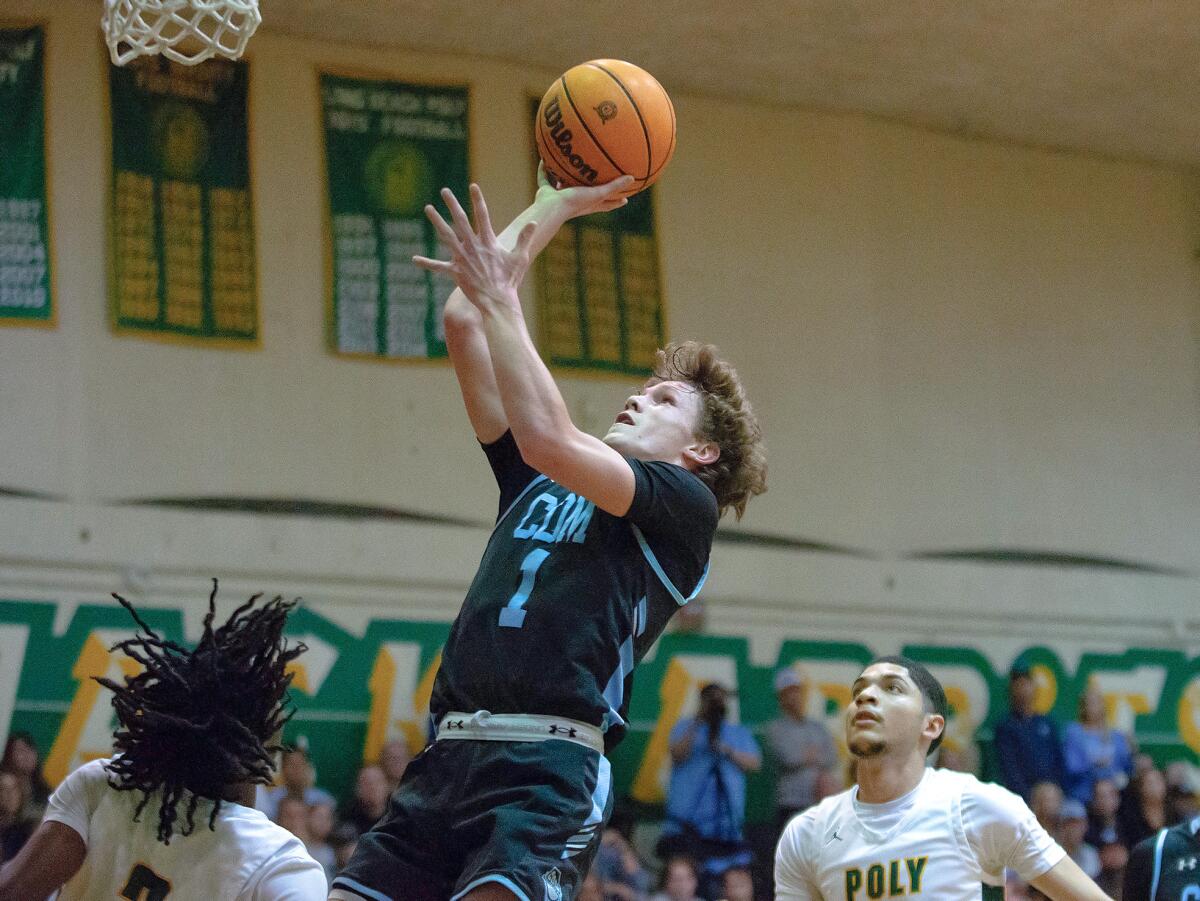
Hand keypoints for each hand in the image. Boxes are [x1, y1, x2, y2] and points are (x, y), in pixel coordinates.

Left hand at [413, 184, 531, 310]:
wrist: (497, 300)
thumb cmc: (509, 280)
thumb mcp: (520, 258)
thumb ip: (524, 239)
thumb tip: (534, 222)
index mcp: (488, 241)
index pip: (483, 215)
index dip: (478, 199)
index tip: (473, 186)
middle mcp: (472, 246)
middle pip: (460, 220)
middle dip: (452, 204)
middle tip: (445, 190)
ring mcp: (462, 258)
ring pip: (446, 236)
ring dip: (436, 221)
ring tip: (428, 208)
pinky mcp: (455, 272)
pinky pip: (438, 267)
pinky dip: (427, 263)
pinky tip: (414, 259)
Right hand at [534, 162, 634, 219]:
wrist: (551, 208)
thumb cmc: (576, 203)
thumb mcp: (599, 193)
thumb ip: (614, 186)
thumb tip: (633, 178)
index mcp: (589, 204)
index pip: (606, 204)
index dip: (615, 202)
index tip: (625, 199)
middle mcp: (575, 201)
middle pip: (586, 194)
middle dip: (592, 188)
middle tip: (599, 178)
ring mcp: (560, 197)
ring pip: (564, 185)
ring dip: (565, 177)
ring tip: (569, 165)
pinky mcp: (546, 192)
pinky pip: (545, 178)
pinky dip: (544, 169)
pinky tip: (544, 157)